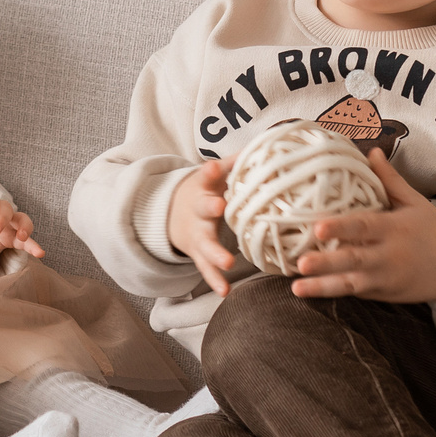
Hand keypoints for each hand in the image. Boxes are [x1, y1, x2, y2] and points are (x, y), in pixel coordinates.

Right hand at [166, 160, 238, 295]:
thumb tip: (263, 145)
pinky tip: (225, 291)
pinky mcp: (198, 254)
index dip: (209, 172)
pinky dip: (214, 280)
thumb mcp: (212, 175)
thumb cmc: (204, 192)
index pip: (205, 176)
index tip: (213, 167)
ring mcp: (197, 234)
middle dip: (210, 207)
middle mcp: (198, 211)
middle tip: (218, 207)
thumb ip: (233, 164)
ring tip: (227, 263)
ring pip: (205, 244)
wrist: (172, 215)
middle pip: (203, 208)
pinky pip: (206, 268)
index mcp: (203, 188)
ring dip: (216, 253)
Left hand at [291, 150, 435, 307]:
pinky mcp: (384, 295)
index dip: (341, 228)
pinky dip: (335, 293)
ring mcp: (386, 278)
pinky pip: (357, 294)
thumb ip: (390, 180)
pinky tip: (310, 291)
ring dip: (323, 286)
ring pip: (352, 284)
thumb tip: (371, 150)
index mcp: (396, 228)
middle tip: (300, 262)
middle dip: (327, 262)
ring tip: (297, 288)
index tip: (318, 226)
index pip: (365, 226)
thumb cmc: (432, 229)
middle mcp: (390, 255)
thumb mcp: (414, 202)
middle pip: (355, 259)